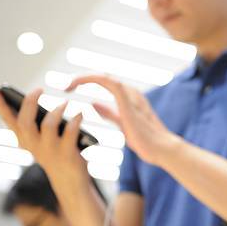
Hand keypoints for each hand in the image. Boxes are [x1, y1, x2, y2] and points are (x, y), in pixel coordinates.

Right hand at [0, 88, 88, 189]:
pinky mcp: (67, 155)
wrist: (70, 183)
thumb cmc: (56, 155)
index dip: (1, 106)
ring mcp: (50, 151)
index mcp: (25, 141)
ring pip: (48, 126)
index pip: (9, 122)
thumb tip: (37, 100)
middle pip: (25, 122)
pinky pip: (70, 132)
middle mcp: (34, 146)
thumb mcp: (42, 140)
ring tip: (65, 102)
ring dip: (57, 111)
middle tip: (39, 89)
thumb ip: (38, 124)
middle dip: (30, 103)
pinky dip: (76, 120)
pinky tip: (80, 113)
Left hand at [65, 75, 182, 166]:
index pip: (105, 82)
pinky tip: (78, 83)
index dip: (87, 81)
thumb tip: (93, 103)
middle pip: (103, 77)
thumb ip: (109, 112)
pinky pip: (109, 82)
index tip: (71, 88)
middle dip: (82, 78)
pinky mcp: (128, 101)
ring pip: (104, 76)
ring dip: (84, 77)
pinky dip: (92, 79)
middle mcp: (130, 92)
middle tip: (65, 86)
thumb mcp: (121, 124)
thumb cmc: (145, 140)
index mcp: (129, 97)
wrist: (161, 149)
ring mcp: (130, 95)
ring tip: (67, 85)